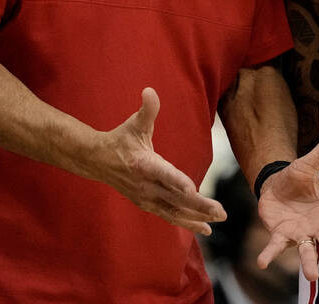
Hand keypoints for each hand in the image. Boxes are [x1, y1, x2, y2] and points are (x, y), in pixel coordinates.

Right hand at [93, 87, 226, 234]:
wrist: (97, 161)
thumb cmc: (121, 139)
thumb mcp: (134, 123)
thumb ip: (147, 110)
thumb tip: (150, 91)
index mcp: (143, 164)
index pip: (163, 174)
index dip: (177, 182)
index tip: (192, 190)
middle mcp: (145, 185)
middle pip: (175, 198)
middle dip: (199, 206)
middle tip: (221, 212)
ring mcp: (146, 197)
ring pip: (174, 211)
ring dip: (197, 218)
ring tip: (217, 221)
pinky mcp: (148, 204)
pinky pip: (170, 216)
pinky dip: (186, 223)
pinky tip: (204, 228)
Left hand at [256, 128, 318, 281]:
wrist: (275, 186)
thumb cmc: (296, 178)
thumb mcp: (307, 164)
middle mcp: (318, 225)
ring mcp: (300, 233)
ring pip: (307, 251)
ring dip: (309, 264)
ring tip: (310, 277)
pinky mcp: (281, 235)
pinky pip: (276, 247)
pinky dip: (269, 255)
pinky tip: (261, 263)